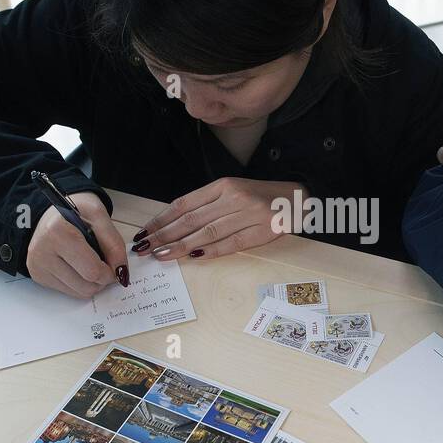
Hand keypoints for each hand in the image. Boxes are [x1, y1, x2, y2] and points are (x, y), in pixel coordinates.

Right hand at [27, 191, 127, 297]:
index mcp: (57, 232)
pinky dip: (79, 282)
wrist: (50, 212)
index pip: (92, 270)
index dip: (111, 272)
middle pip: (86, 286)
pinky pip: (68, 291)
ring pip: (78, 292)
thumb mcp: (99, 216)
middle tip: (105, 263)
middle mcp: (42, 251)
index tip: (115, 264)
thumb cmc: (76, 211)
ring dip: (92, 283)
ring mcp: (37, 266)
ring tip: (91, 262)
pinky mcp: (37, 275)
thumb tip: (121, 271)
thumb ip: (114, 243)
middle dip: (103, 279)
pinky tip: (77, 266)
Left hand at [132, 178, 305, 259]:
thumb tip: (174, 224)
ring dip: (181, 245)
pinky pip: (231, 244)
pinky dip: (211, 251)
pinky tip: (193, 257)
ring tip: (162, 254)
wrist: (297, 198)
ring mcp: (248, 215)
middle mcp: (233, 198)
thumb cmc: (260, 197)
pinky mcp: (262, 231)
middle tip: (145, 247)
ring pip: (207, 232)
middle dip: (164, 234)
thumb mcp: (232, 191)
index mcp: (223, 185)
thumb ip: (207, 205)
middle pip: (191, 219)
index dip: (162, 219)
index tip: (145, 231)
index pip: (184, 204)